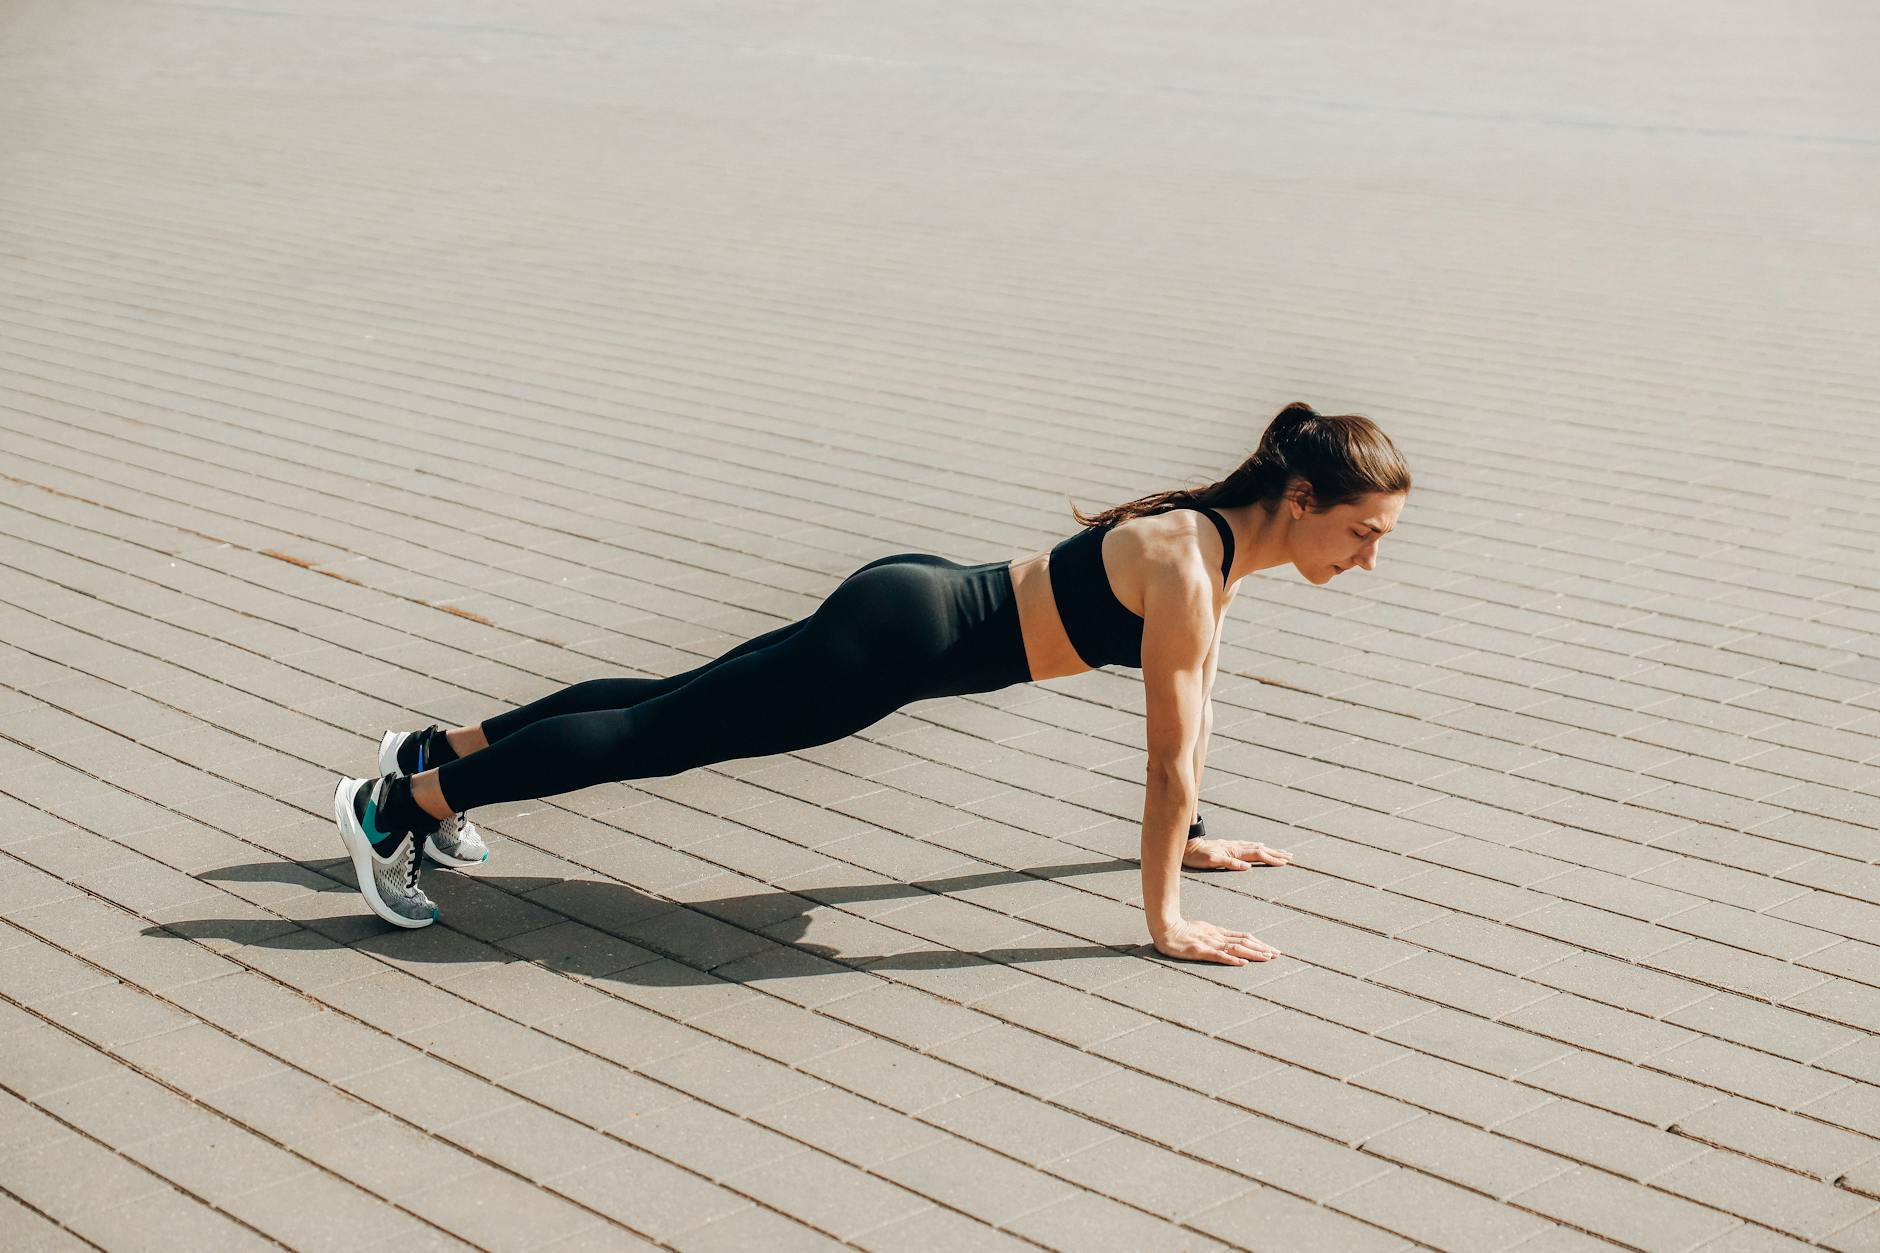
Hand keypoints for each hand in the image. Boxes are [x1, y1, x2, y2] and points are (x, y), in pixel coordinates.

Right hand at [1152, 918, 1279, 965]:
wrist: (1165, 928)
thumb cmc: (1181, 930)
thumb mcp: (1202, 930)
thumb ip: (1216, 936)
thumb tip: (1230, 943)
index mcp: (1218, 932)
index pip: (1244, 937)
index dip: (1259, 943)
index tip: (1272, 949)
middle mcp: (1218, 936)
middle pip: (1245, 942)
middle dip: (1262, 948)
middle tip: (1278, 955)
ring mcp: (1210, 943)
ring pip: (1236, 948)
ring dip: (1253, 953)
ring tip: (1267, 958)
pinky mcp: (1201, 951)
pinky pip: (1219, 955)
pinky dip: (1232, 959)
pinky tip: (1242, 963)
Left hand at [1184, 838, 1292, 871]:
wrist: (1187, 846)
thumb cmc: (1198, 856)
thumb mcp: (1212, 861)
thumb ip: (1230, 863)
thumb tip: (1248, 867)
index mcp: (1235, 851)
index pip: (1258, 854)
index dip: (1271, 859)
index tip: (1284, 862)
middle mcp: (1236, 847)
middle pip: (1261, 849)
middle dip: (1276, 853)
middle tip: (1290, 857)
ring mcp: (1233, 846)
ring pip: (1256, 847)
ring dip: (1269, 850)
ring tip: (1281, 852)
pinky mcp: (1229, 846)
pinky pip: (1248, 846)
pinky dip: (1258, 847)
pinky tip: (1260, 846)